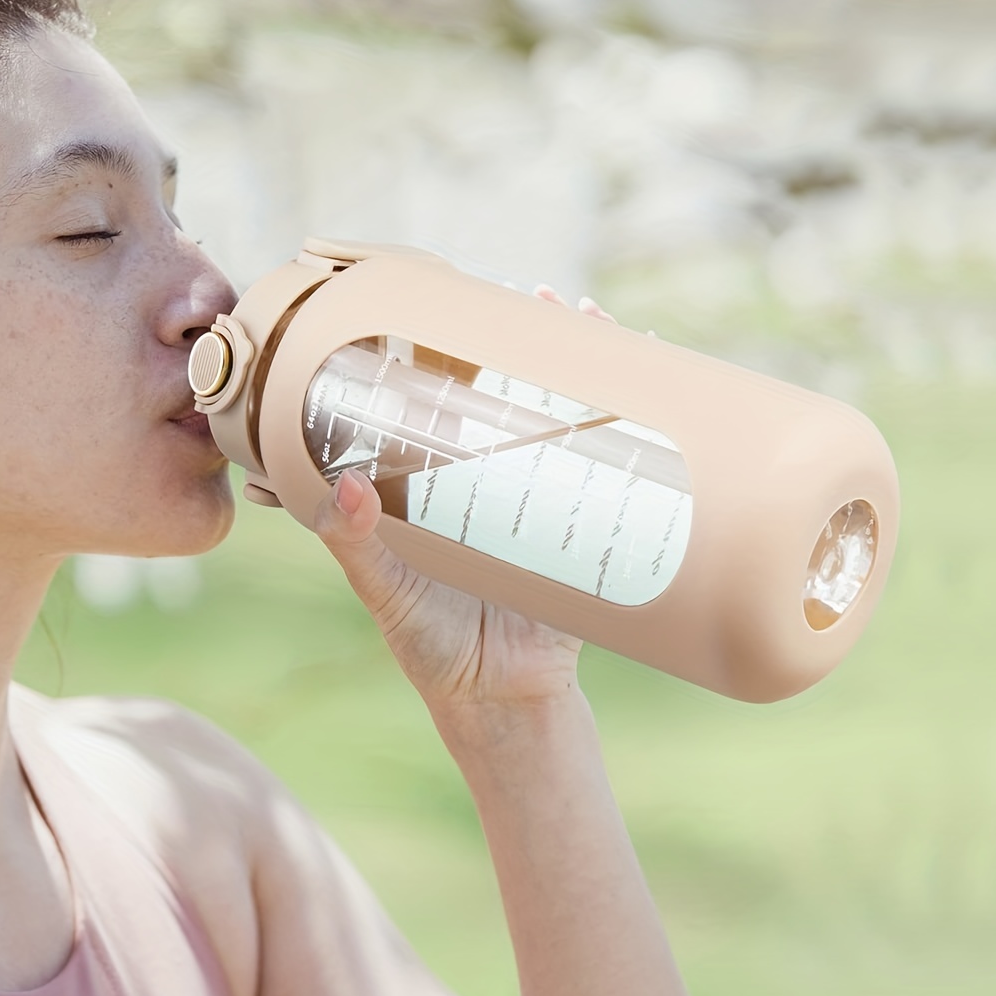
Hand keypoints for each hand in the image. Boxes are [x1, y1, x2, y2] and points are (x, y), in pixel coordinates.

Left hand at [312, 285, 617, 746]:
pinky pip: (609, 459)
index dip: (441, 353)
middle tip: (530, 293)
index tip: (442, 305)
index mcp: (432, 483)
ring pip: (558, 412)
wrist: (504, 701)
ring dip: (576, 360)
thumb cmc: (430, 646)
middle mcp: (485, 478)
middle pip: (507, 392)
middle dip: (522, 340)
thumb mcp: (385, 591)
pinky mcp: (581, 523)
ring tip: (581, 312)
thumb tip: (345, 486)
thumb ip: (356, 543)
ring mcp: (536, 495)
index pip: (436, 401)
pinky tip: (649, 369)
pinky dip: (631, 414)